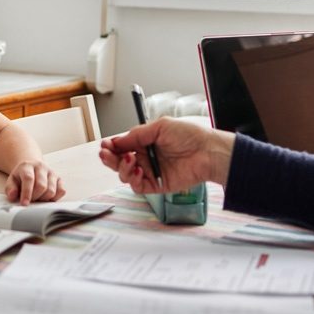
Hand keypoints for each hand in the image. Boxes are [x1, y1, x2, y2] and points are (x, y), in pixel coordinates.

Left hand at [4, 160, 65, 204]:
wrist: (31, 167)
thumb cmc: (21, 177)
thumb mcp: (12, 180)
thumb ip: (10, 189)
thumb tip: (13, 196)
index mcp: (27, 166)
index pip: (29, 179)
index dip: (26, 193)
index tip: (24, 204)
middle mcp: (41, 167)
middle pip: (41, 186)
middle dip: (35, 197)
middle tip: (30, 200)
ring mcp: (51, 172)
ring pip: (52, 190)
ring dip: (44, 199)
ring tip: (37, 198)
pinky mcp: (59, 179)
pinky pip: (61, 191)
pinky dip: (55, 198)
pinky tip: (47, 197)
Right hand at [99, 117, 233, 195]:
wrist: (207, 152)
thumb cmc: (190, 136)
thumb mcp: (160, 126)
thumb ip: (136, 134)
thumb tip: (118, 140)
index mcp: (145, 142)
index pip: (122, 146)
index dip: (111, 146)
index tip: (105, 145)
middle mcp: (145, 157)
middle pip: (119, 161)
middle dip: (109, 158)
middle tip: (105, 154)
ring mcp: (150, 172)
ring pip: (125, 175)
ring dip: (121, 168)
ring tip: (129, 159)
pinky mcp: (156, 185)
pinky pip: (137, 186)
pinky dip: (133, 179)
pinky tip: (137, 170)